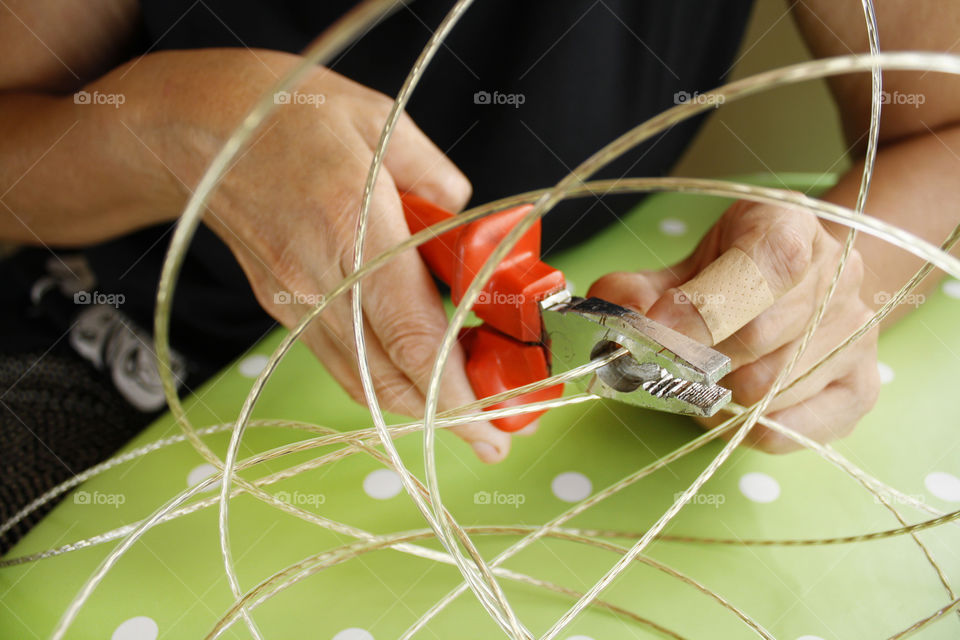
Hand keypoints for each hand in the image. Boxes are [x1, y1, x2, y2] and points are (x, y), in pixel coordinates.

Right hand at [104, 49, 510, 461]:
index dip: (455, 391)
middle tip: (496, 429)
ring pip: (364, 381)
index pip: (411, 334)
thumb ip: (438, 181)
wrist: (199, 129)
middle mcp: (319, 282)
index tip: (493, 426)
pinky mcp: (283, 310)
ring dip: (418, 402)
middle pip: (388, 379)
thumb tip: (469, 230)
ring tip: (468, 401)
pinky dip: (384, 377)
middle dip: (448, 416)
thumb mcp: (381, 121)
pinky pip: (342, 361)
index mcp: (353, 226)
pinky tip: (417, 368)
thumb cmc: (288, 115)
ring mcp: (295, 303)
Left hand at [589, 201, 879, 451]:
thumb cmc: (737, 274)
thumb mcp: (689, 265)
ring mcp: (856, 334)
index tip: (654, 329)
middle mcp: (838, 275)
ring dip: (719, 394)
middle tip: (664, 366)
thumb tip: (614, 307)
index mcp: (791, 225)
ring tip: (700, 380)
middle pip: (761, 334)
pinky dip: (747, 427)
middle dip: (697, 358)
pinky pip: (795, 427)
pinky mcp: (861, 387)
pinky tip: (729, 407)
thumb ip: (646, 288)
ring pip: (772, 386)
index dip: (703, 304)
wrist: (806, 284)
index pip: (765, 263)